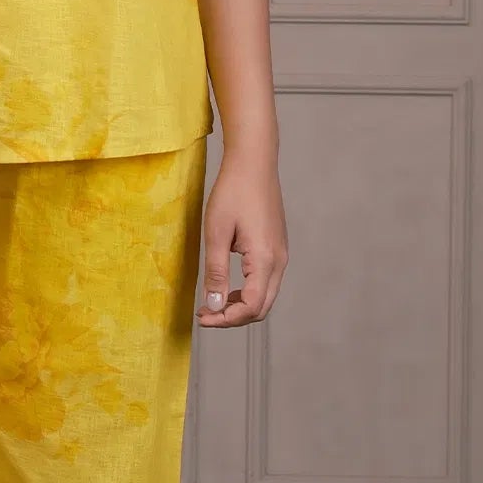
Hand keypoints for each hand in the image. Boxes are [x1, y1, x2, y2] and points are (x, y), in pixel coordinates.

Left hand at [197, 147, 286, 327]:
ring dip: (240, 306)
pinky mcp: (277, 248)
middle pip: (261, 307)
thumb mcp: (216, 233)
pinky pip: (266, 281)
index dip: (225, 319)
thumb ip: (216, 272)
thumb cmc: (233, 192)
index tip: (202, 316)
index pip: (250, 306)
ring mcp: (281, 254)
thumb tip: (214, 305)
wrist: (254, 163)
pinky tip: (227, 286)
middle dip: (233, 317)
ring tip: (213, 302)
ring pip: (265, 296)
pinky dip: (248, 292)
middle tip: (205, 314)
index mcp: (265, 259)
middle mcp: (279, 261)